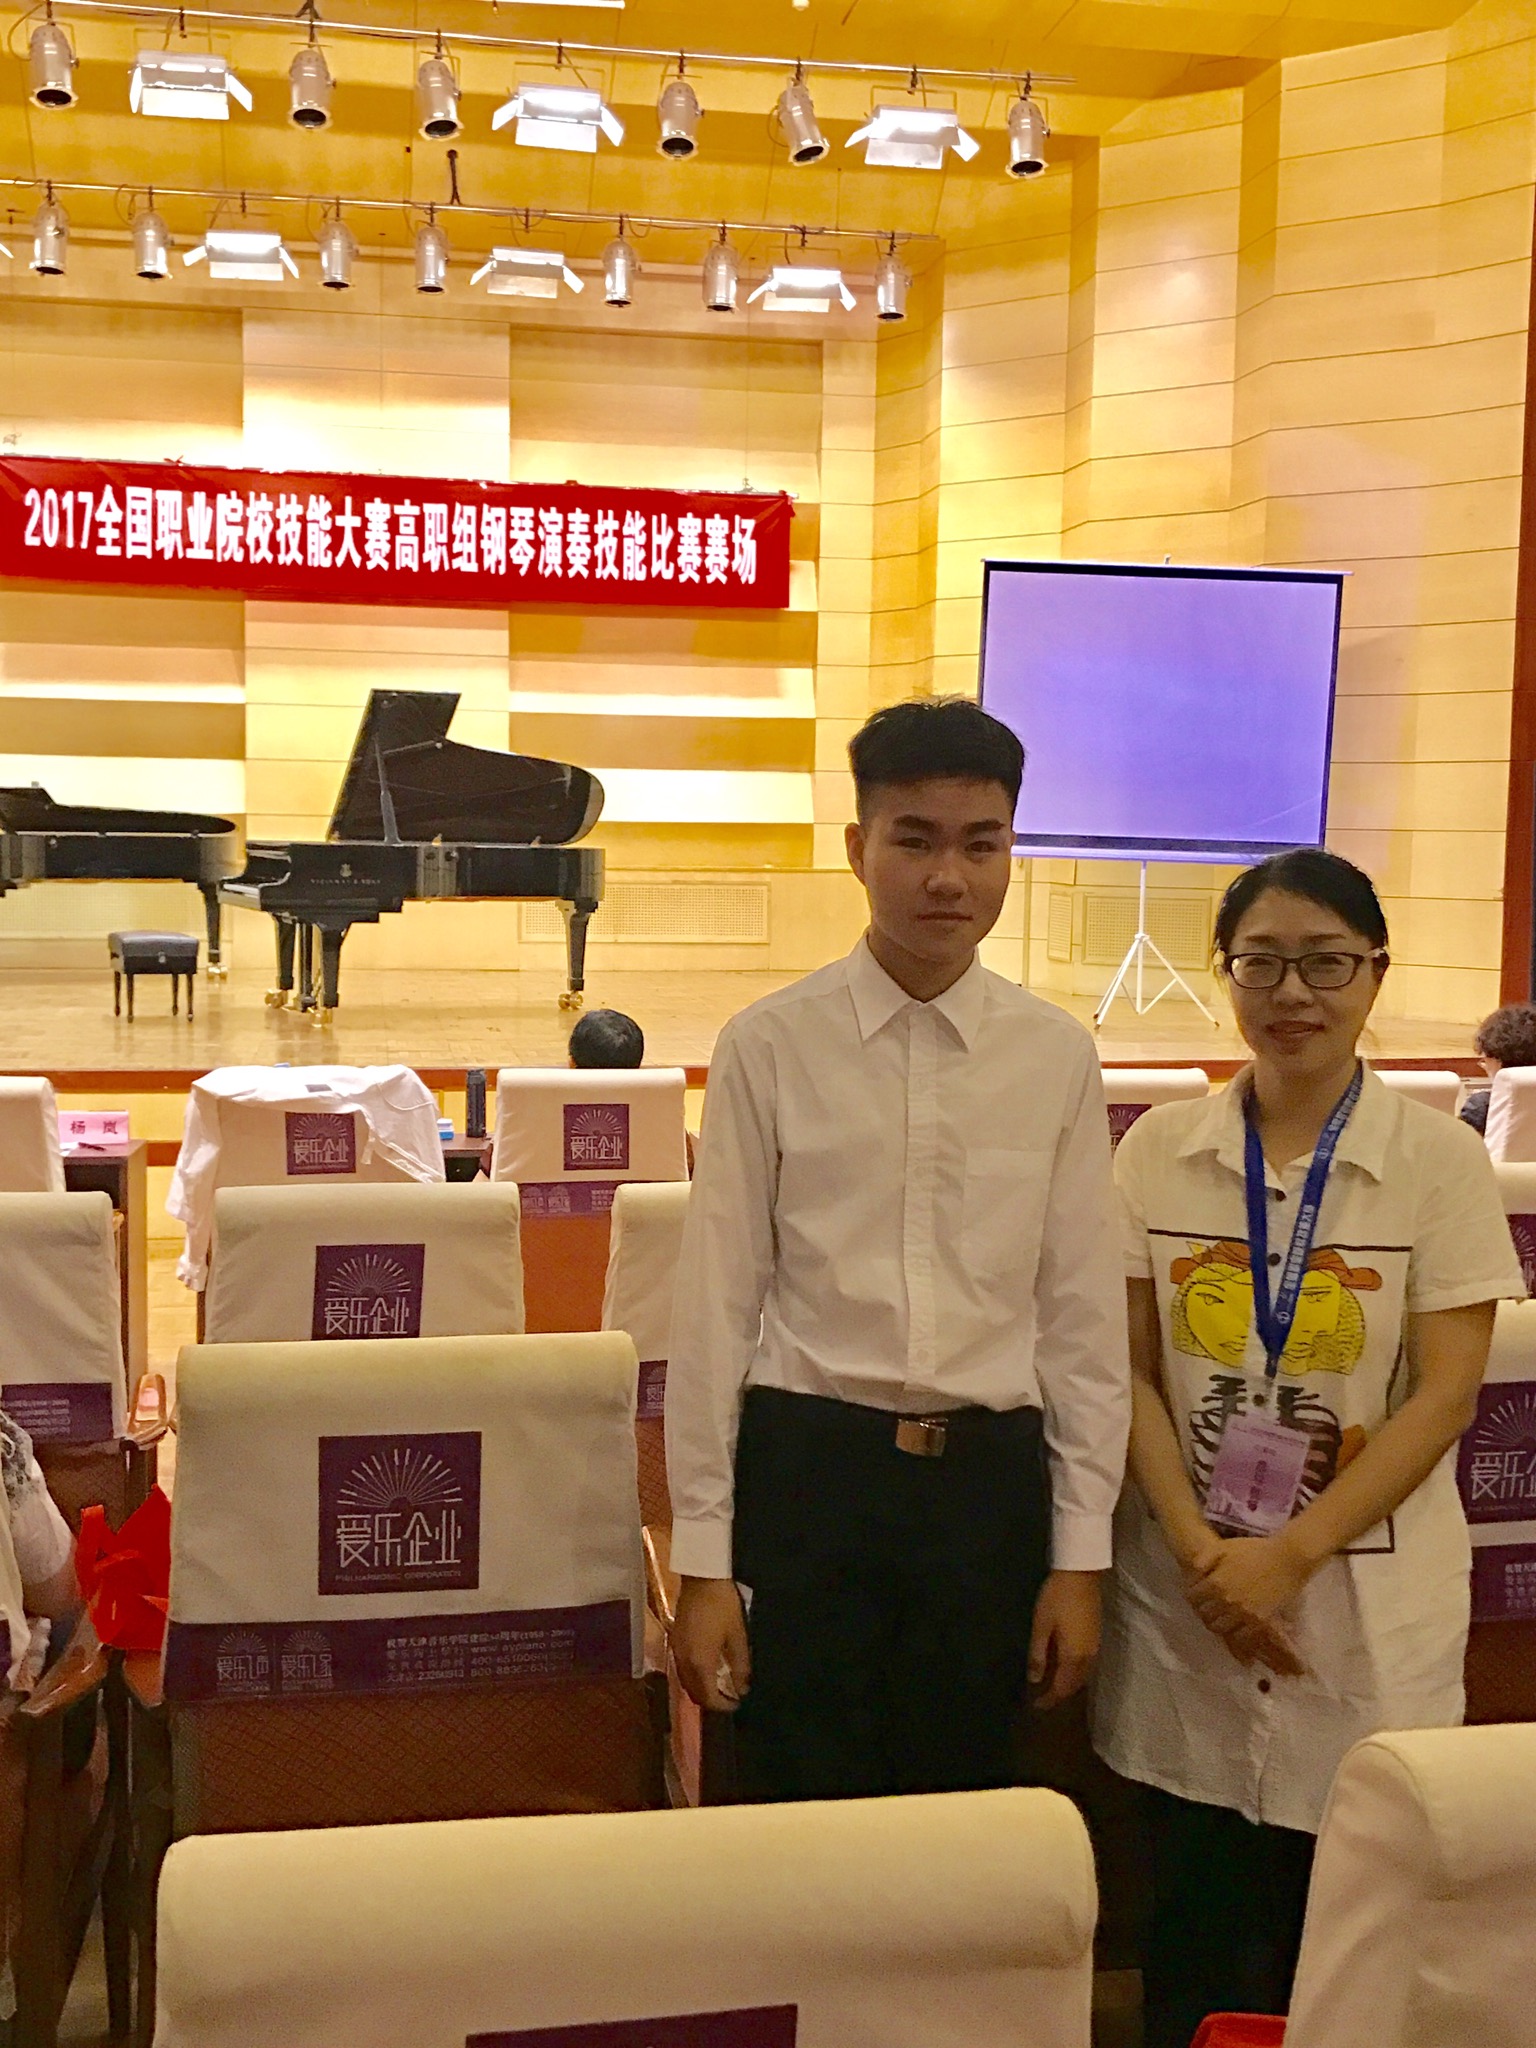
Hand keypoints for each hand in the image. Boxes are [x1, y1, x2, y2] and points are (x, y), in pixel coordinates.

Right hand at [672, 1576, 750, 1712]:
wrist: (702, 1577)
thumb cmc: (723, 1606)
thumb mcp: (738, 1636)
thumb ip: (740, 1666)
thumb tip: (742, 1689)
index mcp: (700, 1662)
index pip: (708, 1697)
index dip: (723, 1706)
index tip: (737, 1704)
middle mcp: (683, 1660)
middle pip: (693, 1693)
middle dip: (710, 1701)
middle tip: (728, 1698)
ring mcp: (676, 1649)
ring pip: (685, 1681)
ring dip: (700, 1689)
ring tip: (719, 1686)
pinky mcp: (674, 1639)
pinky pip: (681, 1668)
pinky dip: (693, 1676)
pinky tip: (706, 1668)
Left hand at [1028, 1570, 1100, 1709]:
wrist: (1082, 1574)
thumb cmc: (1057, 1598)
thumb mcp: (1041, 1625)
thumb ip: (1038, 1654)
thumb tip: (1035, 1680)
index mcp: (1074, 1656)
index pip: (1062, 1687)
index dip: (1050, 1699)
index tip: (1037, 1706)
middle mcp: (1088, 1656)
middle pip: (1075, 1685)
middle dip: (1060, 1695)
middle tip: (1044, 1699)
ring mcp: (1095, 1646)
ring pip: (1083, 1675)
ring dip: (1069, 1684)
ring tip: (1052, 1685)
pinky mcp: (1096, 1636)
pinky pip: (1087, 1664)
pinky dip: (1076, 1672)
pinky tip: (1065, 1666)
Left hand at [1176, 1530, 1305, 1677]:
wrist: (1287, 1560)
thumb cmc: (1255, 1550)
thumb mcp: (1224, 1547)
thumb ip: (1203, 1560)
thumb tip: (1190, 1573)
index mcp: (1215, 1583)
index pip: (1193, 1599)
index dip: (1194, 1597)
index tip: (1199, 1596)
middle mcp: (1226, 1601)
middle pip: (1205, 1616)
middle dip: (1205, 1612)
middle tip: (1211, 1608)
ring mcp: (1243, 1614)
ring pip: (1221, 1629)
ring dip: (1219, 1624)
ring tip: (1224, 1618)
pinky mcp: (1260, 1622)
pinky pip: (1242, 1638)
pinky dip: (1237, 1635)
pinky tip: (1238, 1627)